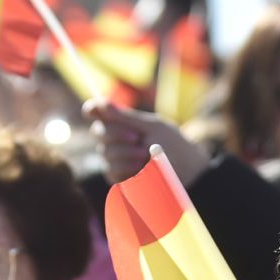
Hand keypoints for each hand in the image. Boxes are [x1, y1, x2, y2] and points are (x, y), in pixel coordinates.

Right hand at [83, 100, 209, 185]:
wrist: (187, 172)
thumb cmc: (172, 144)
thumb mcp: (152, 127)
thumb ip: (126, 117)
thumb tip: (101, 102)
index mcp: (121, 122)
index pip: (97, 113)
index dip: (92, 110)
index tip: (93, 110)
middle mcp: (113, 139)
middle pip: (98, 131)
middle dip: (116, 133)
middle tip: (138, 138)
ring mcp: (114, 158)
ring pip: (105, 152)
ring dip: (126, 152)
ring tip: (145, 155)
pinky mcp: (117, 177)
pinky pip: (111, 170)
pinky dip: (126, 167)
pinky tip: (141, 168)